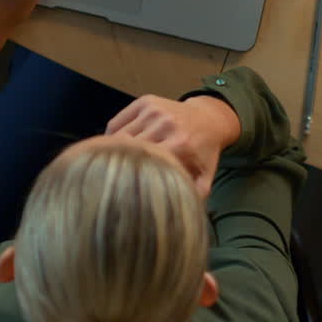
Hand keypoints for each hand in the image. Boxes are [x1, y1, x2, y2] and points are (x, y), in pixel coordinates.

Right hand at [106, 94, 241, 197]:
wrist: (209, 118)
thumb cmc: (202, 152)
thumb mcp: (204, 177)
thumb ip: (192, 197)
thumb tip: (177, 220)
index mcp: (180, 145)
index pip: (144, 163)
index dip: (129, 177)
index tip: (121, 190)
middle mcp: (166, 124)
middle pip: (128, 149)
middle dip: (119, 164)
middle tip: (112, 179)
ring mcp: (154, 110)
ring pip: (118, 136)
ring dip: (113, 151)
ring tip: (114, 165)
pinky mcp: (145, 101)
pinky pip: (116, 123)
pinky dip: (112, 136)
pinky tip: (119, 147)